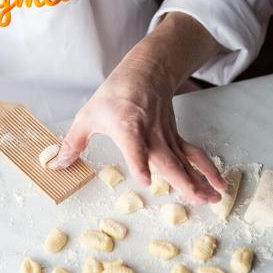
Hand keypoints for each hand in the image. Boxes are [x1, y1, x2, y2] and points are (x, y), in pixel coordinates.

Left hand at [49, 60, 225, 203]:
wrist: (144, 73)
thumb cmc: (115, 94)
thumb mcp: (88, 115)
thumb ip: (73, 142)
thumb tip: (56, 164)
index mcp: (128, 127)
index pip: (134, 147)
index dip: (140, 162)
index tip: (145, 180)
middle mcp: (152, 134)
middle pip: (170, 159)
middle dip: (185, 181)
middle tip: (199, 199)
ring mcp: (167, 136)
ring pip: (187, 160)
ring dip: (201, 179)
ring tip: (214, 196)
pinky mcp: (175, 136)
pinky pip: (193, 154)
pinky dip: (206, 168)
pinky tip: (217, 180)